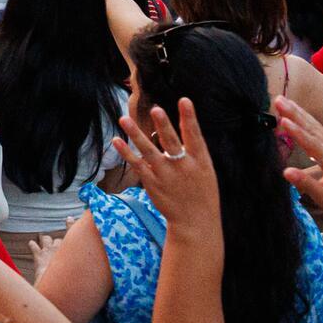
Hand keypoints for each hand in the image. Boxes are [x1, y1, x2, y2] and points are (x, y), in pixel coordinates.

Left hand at [116, 100, 221, 242]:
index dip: (189, 118)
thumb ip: (192, 150)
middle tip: (156, 109)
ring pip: (148, 151)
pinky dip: (126, 152)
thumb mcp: (205, 170)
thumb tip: (180, 126)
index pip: (195, 136)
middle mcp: (182, 166)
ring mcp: (165, 175)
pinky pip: (137, 165)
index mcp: (200, 161)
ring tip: (124, 119)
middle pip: (171, 142)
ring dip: (135, 134)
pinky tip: (116, 140)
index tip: (184, 100)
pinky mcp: (152, 183)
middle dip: (164, 125)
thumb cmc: (202, 192)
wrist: (195, 222)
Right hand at [271, 98, 322, 227]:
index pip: (313, 145)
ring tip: (283, 100)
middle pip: (313, 129)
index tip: (283, 121)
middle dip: (294, 113)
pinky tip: (297, 112)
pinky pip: (318, 130)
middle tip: (278, 99)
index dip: (297, 133)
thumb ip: (308, 185)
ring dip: (298, 112)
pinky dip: (306, 118)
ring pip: (316, 126)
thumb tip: (286, 172)